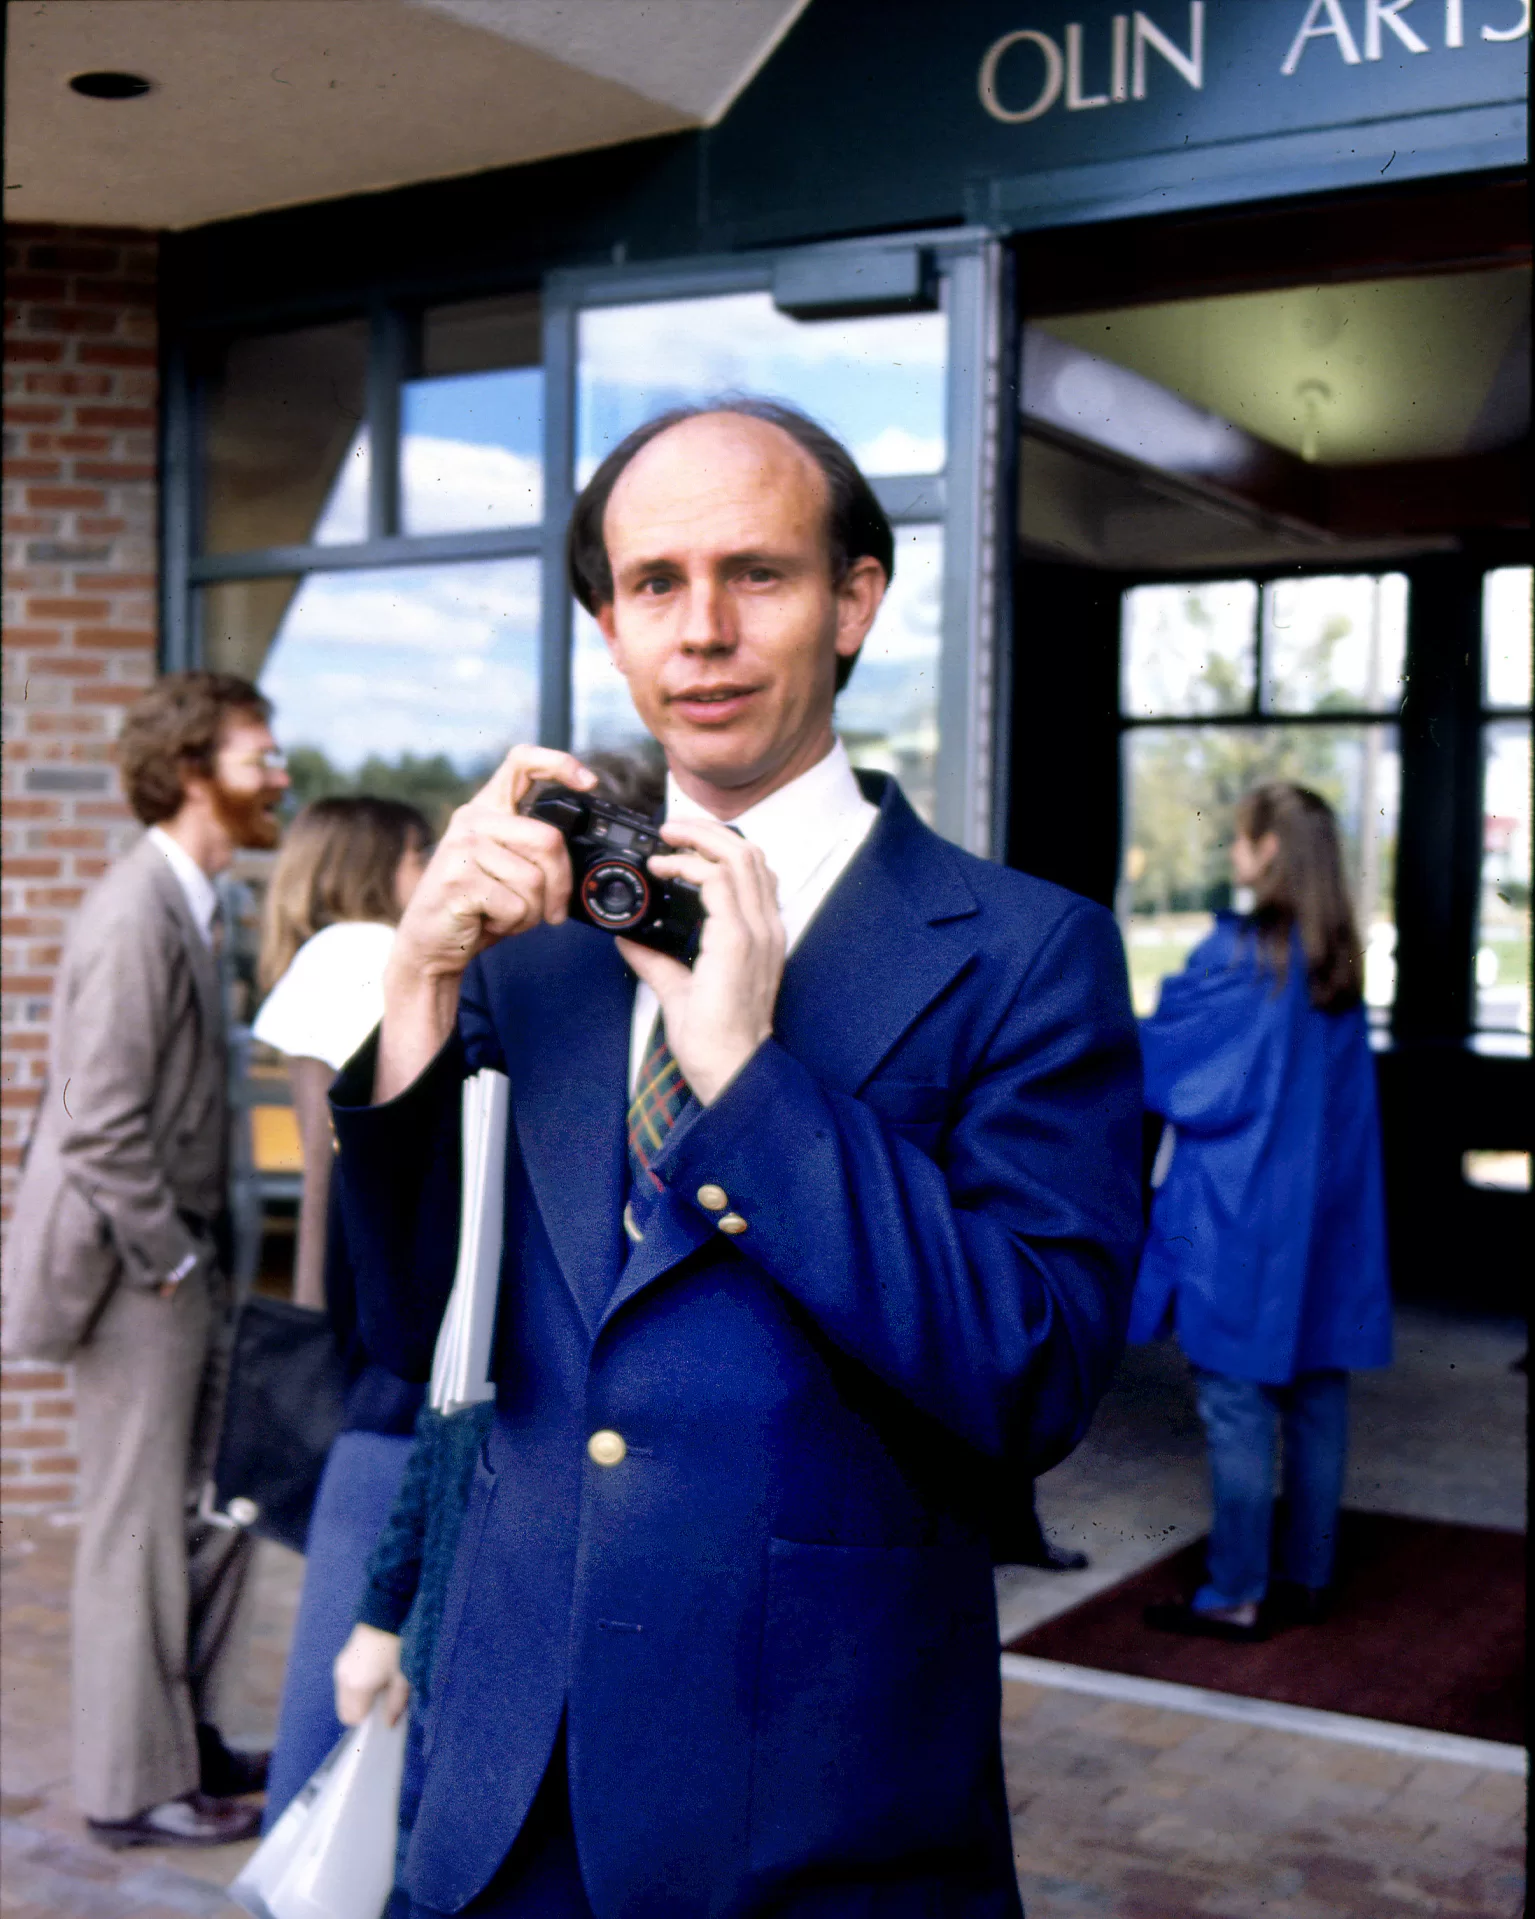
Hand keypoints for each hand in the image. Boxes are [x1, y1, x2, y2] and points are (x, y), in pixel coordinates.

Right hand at [334, 1622, 409, 1726]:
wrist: (387, 1610)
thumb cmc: (398, 1644)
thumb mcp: (403, 1675)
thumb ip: (395, 1703)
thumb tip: (388, 1724)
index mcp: (357, 1686)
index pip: (352, 1719)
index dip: (367, 1720)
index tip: (382, 1713)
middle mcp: (344, 1678)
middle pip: (345, 1710)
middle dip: (361, 1711)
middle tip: (382, 1700)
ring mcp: (341, 1666)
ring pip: (344, 1697)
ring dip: (358, 1698)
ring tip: (380, 1683)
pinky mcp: (343, 1657)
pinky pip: (345, 1683)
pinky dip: (356, 1686)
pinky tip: (374, 1672)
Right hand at [391, 746, 596, 982]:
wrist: (430, 943)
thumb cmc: (478, 906)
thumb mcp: (508, 867)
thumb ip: (534, 849)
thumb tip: (585, 853)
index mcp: (487, 809)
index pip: (522, 762)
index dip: (560, 763)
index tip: (590, 783)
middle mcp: (472, 819)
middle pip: (548, 839)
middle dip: (561, 884)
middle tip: (554, 911)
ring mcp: (462, 847)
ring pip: (534, 880)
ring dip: (533, 911)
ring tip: (506, 914)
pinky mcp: (458, 880)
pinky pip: (517, 906)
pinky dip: (514, 924)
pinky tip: (489, 922)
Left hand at [617, 820, 784, 1105]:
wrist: (728, 1068)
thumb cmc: (715, 1039)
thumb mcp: (680, 988)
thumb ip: (657, 961)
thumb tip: (629, 940)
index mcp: (759, 936)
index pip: (753, 872)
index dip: (719, 848)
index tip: (680, 847)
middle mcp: (765, 928)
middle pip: (750, 852)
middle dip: (708, 830)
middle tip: (672, 828)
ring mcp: (755, 931)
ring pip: (739, 856)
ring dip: (698, 838)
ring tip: (666, 838)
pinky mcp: (736, 939)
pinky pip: (718, 881)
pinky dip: (689, 865)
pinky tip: (665, 867)